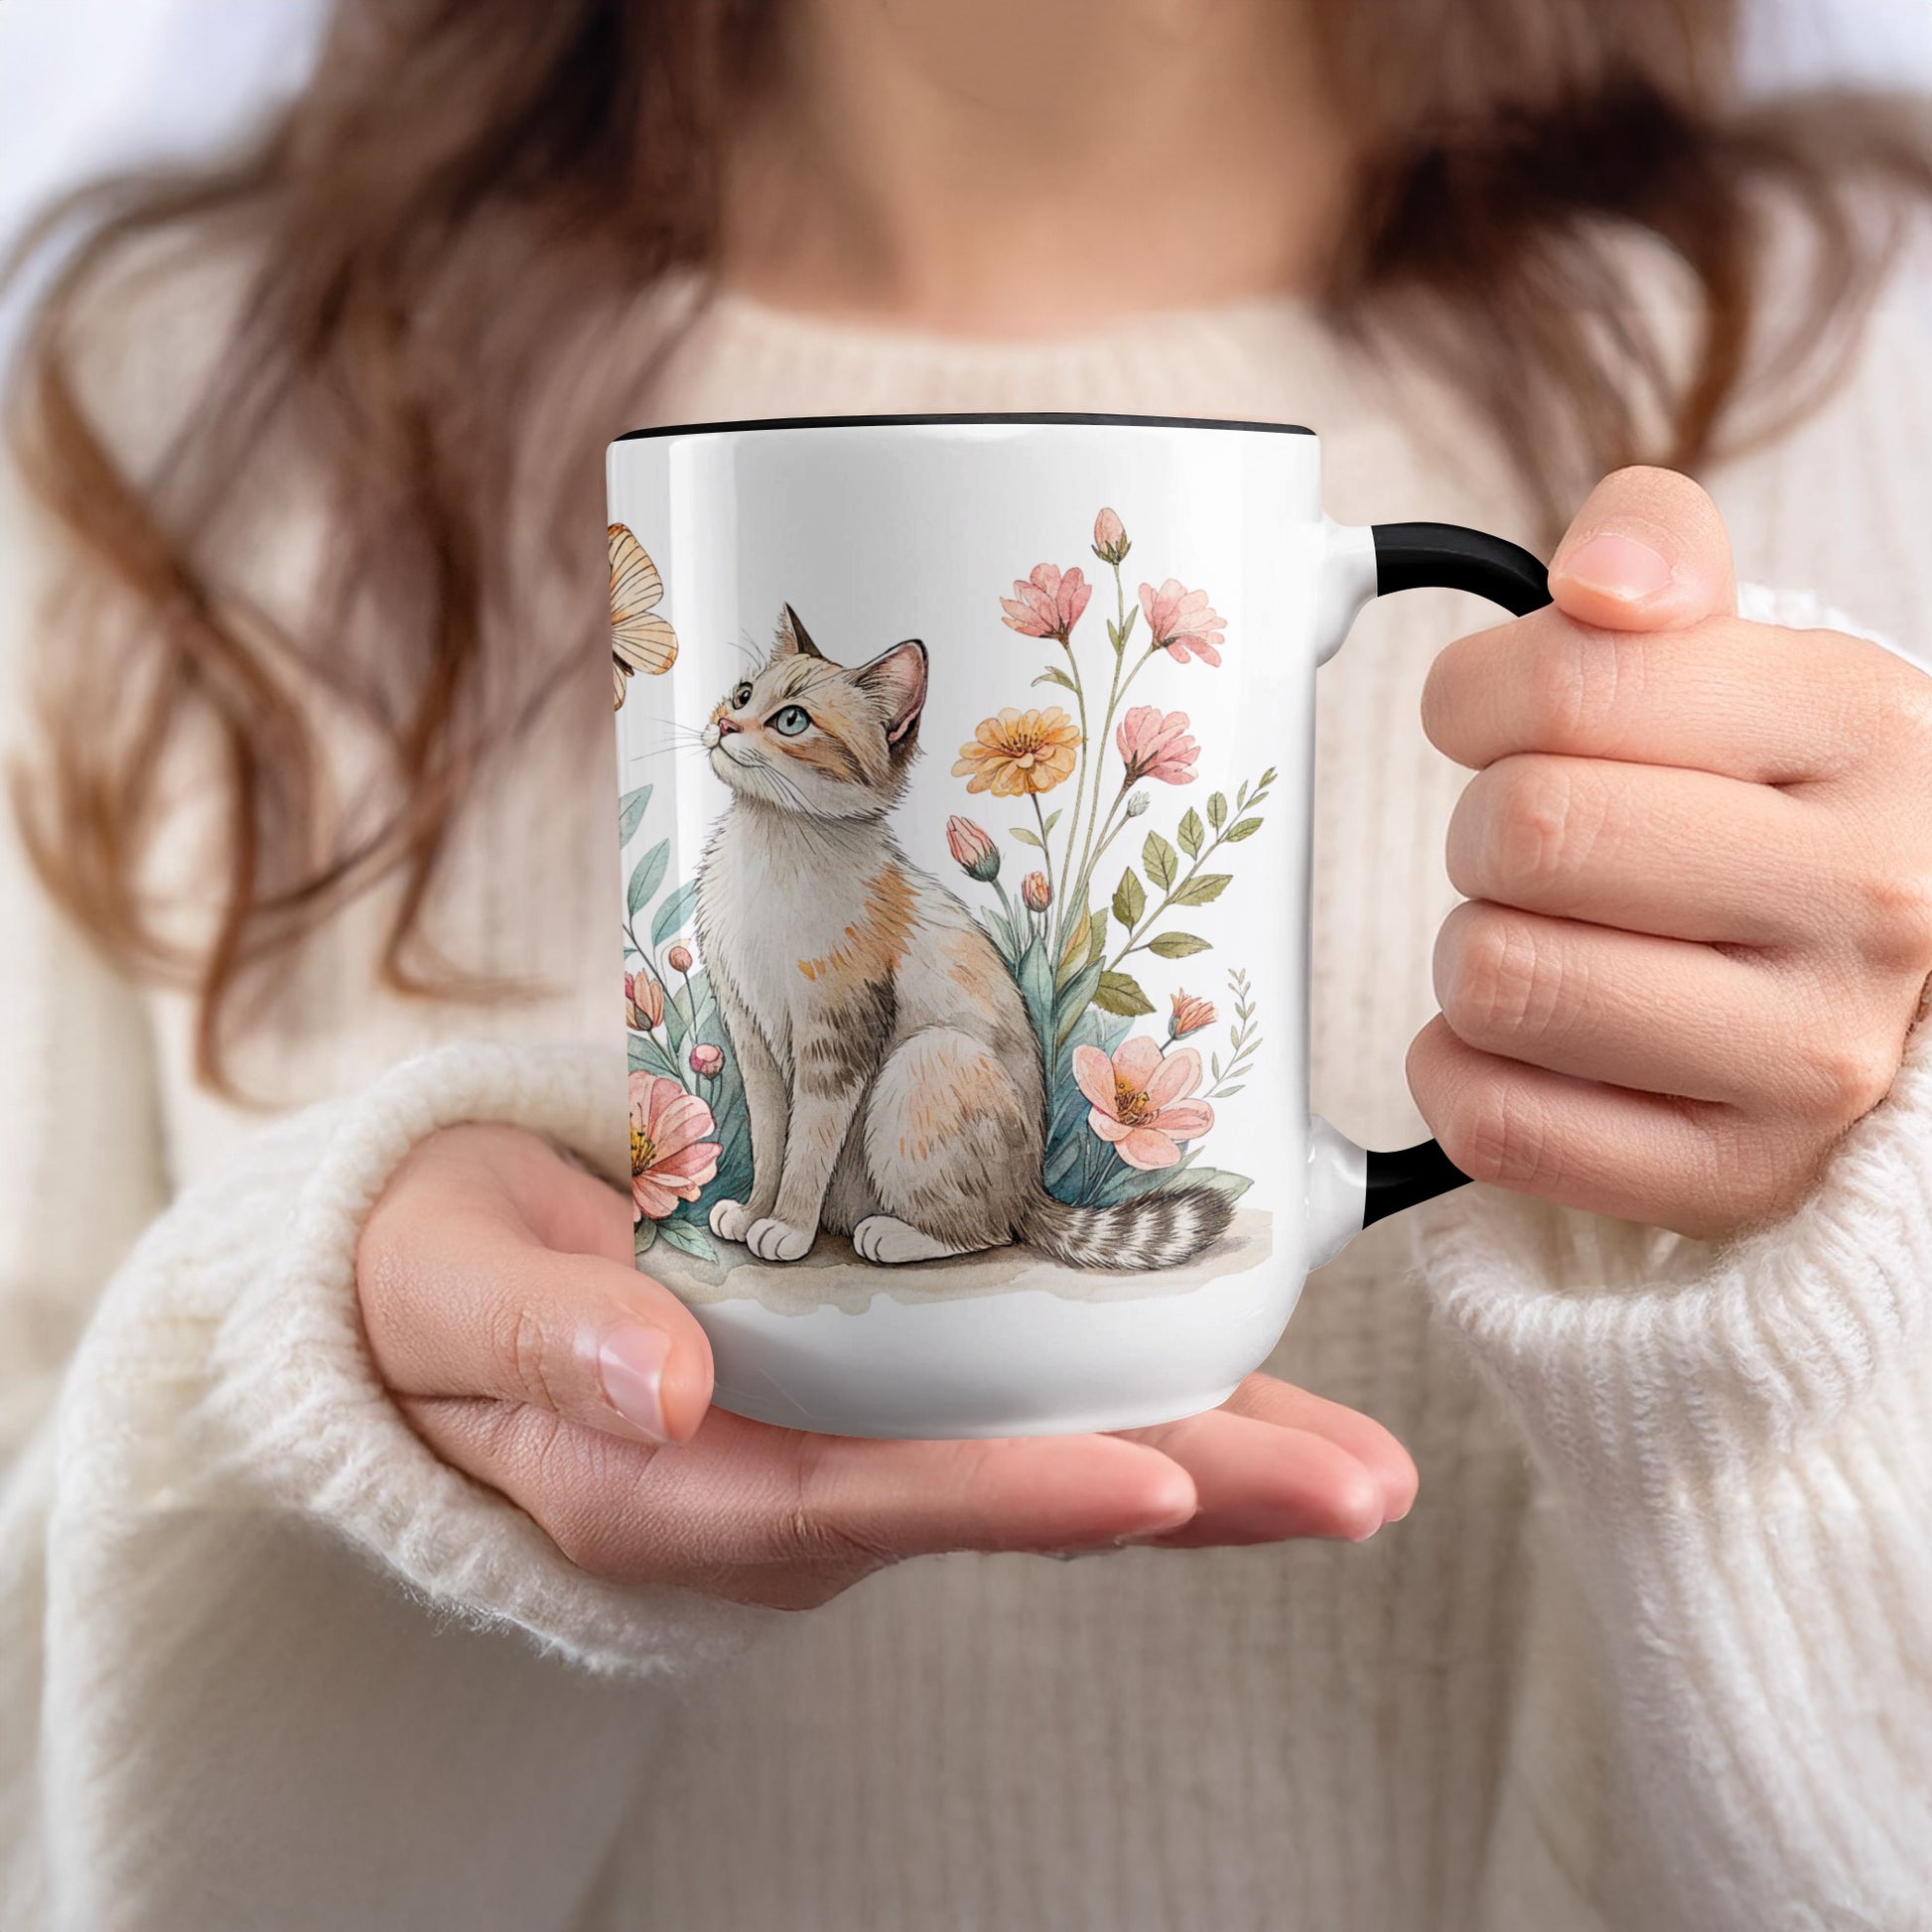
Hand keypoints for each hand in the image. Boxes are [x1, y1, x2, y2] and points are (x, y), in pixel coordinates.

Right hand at [357, 1125, 1416, 1609]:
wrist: (445, 1282)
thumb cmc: (438, 1280)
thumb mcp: (448, 1291)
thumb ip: (540, 1337)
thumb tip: (656, 1382)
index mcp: (678, 1481)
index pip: (863, 1501)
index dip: (1009, 1497)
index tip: (1153, 1485)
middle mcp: (790, 1481)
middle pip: (1002, 1494)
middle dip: (1186, 1496)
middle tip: (1358, 1490)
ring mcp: (843, 1438)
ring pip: (1038, 1452)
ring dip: (1202, 1452)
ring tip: (1360, 1459)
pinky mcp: (873, 1382)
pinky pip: (1016, 1394)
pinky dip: (1135, 1383)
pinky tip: (1241, 1362)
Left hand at [1413, 467, 1931, 1239]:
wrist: (1894, 983)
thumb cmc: (1780, 807)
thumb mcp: (1749, 654)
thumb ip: (1658, 553)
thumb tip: (1597, 581)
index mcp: (1865, 728)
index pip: (1567, 686)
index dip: (1474, 698)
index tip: (1494, 722)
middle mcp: (1869, 898)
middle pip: (1521, 835)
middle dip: (1482, 830)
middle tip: (1532, 847)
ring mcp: (1811, 1058)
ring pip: (1497, 980)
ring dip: (1473, 952)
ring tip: (1546, 940)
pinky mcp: (1735, 1176)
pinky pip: (1496, 1123)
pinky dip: (1461, 1073)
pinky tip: (1524, 1042)